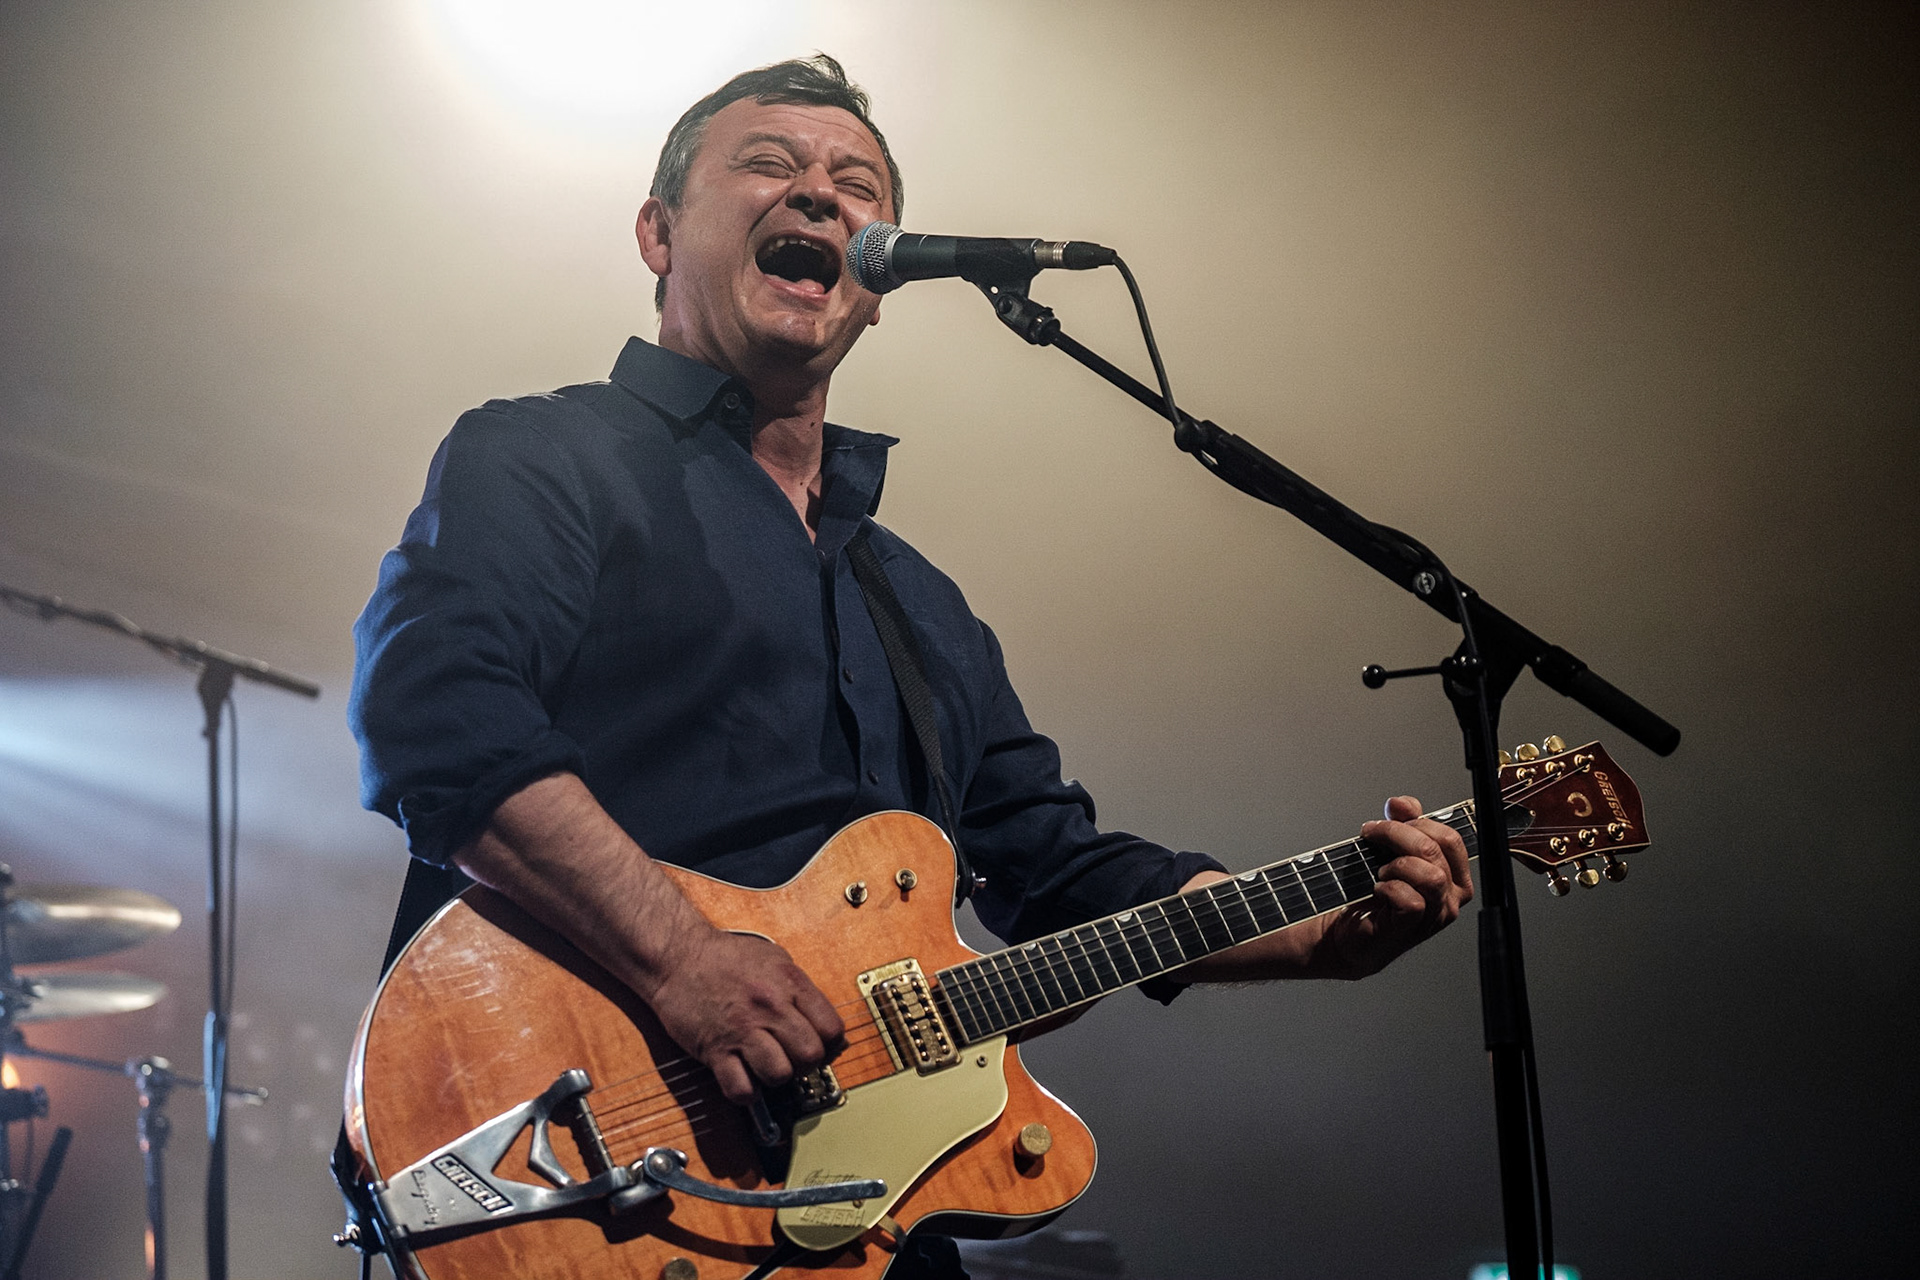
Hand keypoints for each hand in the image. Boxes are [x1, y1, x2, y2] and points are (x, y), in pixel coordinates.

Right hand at [639, 926, 845, 1105]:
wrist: (678, 955)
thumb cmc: (726, 957)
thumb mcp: (774, 959)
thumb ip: (801, 990)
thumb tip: (827, 1024)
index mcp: (790, 984)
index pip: (831, 1028)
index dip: (829, 1043)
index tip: (819, 1046)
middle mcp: (770, 1007)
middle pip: (810, 1055)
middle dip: (805, 1064)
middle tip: (792, 1058)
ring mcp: (742, 1030)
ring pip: (780, 1075)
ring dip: (775, 1077)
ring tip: (766, 1066)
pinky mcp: (715, 1049)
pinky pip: (740, 1088)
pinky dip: (745, 1092)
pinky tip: (743, 1077)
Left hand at [1315, 794, 1473, 977]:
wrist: (1346, 932)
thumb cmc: (1370, 894)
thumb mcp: (1389, 850)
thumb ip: (1402, 823)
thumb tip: (1403, 803)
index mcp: (1453, 875)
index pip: (1451, 838)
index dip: (1419, 821)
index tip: (1389, 818)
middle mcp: (1451, 896)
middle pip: (1438, 850)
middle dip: (1400, 834)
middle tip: (1372, 833)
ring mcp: (1435, 915)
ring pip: (1431, 876)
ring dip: (1397, 864)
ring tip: (1379, 869)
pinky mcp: (1413, 927)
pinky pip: (1412, 900)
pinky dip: (1389, 888)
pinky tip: (1378, 889)